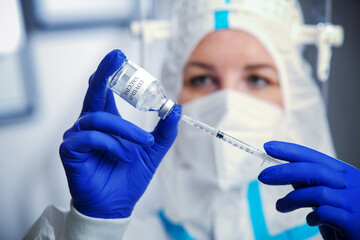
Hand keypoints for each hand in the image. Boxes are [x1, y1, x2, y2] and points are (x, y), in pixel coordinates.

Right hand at [60, 49, 180, 217]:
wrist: (117, 203)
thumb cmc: (130, 176)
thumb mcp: (153, 150)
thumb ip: (164, 130)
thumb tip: (176, 108)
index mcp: (108, 121)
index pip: (105, 91)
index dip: (110, 72)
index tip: (119, 56)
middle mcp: (90, 124)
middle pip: (93, 91)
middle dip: (104, 72)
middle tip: (116, 58)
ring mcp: (77, 136)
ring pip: (99, 119)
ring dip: (125, 131)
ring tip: (141, 144)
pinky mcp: (70, 150)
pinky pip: (91, 138)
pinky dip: (112, 145)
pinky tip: (123, 156)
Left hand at [258, 141, 359, 239]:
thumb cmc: (346, 216)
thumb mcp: (328, 196)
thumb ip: (311, 185)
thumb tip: (285, 174)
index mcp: (343, 173)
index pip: (314, 157)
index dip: (290, 151)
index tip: (268, 147)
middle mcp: (351, 183)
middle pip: (314, 171)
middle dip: (285, 172)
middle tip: (263, 176)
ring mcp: (354, 202)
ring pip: (318, 192)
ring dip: (293, 199)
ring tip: (280, 206)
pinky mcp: (354, 222)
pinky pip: (327, 214)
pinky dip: (313, 216)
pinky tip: (310, 221)